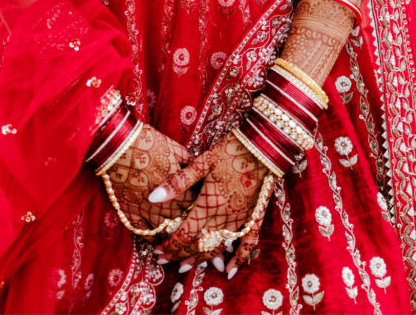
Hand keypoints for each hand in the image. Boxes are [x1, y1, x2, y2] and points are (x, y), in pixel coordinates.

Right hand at [104, 124, 195, 231]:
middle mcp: (165, 202)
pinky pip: (144, 234)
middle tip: (193, 226)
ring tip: (178, 239)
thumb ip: (190, 164)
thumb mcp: (175, 149)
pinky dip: (153, 239)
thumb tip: (201, 174)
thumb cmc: (149, 142)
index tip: (203, 208)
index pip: (197, 204)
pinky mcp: (129, 212)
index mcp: (179, 186)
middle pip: (183, 221)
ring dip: (173, 236)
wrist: (119, 144)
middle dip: (189, 224)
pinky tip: (158, 241)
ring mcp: (146, 210)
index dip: (201, 207)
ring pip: (165, 232)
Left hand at [148, 132, 273, 277]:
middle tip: (163, 260)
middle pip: (199, 245)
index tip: (158, 252)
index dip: (171, 246)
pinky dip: (237, 259)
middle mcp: (224, 216)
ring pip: (217, 247)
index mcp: (209, 202)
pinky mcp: (254, 217)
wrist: (263, 145)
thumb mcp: (202, 161)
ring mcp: (241, 219)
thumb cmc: (229, 149)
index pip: (185, 234)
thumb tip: (152, 197)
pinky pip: (246, 244)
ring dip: (200, 259)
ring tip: (184, 267)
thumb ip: (178, 183)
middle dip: (179, 255)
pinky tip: (228, 270)